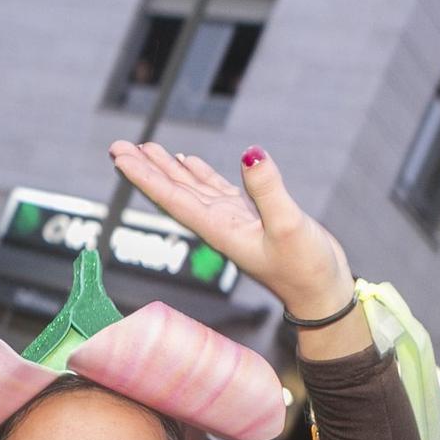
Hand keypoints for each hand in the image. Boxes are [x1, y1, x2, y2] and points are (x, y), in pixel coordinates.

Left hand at [108, 141, 351, 318]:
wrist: (322, 293)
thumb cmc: (307, 269)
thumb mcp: (289, 227)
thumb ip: (268, 192)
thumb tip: (250, 155)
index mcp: (219, 230)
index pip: (173, 199)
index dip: (145, 177)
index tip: (119, 157)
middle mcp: (218, 225)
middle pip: (173, 192)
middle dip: (145, 168)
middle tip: (117, 146)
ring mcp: (232, 221)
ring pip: (192, 188)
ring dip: (167, 168)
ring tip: (145, 147)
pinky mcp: (250, 217)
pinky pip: (216, 190)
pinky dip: (199, 174)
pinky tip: (186, 161)